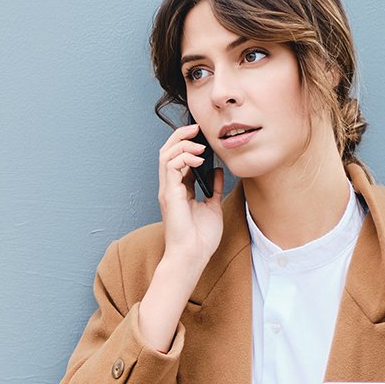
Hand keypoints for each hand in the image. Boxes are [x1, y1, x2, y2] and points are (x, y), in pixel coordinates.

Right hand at [156, 123, 224, 268]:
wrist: (193, 255)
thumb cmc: (200, 237)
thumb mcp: (213, 206)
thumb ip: (214, 187)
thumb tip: (218, 170)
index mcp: (179, 189)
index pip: (177, 158)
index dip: (188, 143)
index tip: (203, 136)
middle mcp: (170, 187)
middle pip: (167, 151)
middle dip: (181, 136)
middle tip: (197, 128)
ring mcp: (167, 190)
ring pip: (166, 154)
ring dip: (184, 145)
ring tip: (201, 146)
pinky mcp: (169, 194)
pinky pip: (171, 166)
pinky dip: (184, 157)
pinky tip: (199, 160)